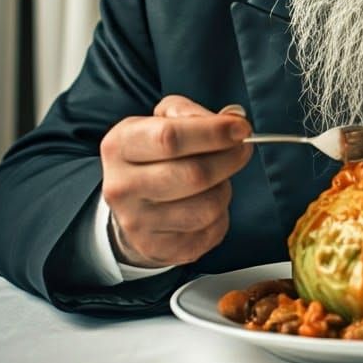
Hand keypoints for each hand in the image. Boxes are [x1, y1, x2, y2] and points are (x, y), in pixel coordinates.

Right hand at [100, 95, 252, 267]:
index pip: (170, 138)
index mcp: (120, 146)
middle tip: (243, 148)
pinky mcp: (159, 248)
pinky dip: (220, 214)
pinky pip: (210, 230)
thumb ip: (193, 113)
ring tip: (217, 179)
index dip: (213, 132)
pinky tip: (206, 202)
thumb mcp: (162, 120)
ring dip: (224, 188)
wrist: (132, 206)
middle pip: (194, 174)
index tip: (241, 128)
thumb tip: (234, 119)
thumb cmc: (155, 155)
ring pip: (207, 207)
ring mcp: (137, 223)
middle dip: (230, 158)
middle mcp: (122, 187)